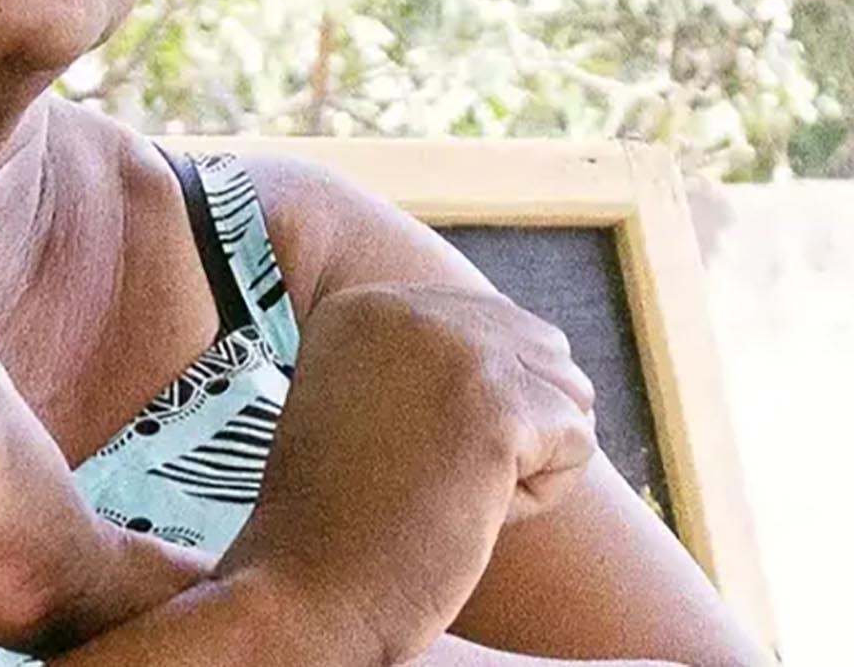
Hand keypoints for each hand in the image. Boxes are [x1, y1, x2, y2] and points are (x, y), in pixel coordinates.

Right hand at [217, 282, 596, 665]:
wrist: (311, 581)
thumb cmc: (344, 513)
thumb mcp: (366, 398)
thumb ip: (427, 355)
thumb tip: (533, 345)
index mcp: (366, 304)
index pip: (489, 321)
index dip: (473, 402)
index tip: (407, 445)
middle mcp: (407, 308)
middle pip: (539, 347)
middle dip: (515, 420)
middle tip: (435, 471)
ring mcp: (454, 351)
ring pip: (566, 391)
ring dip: (530, 455)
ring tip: (450, 486)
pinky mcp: (498, 407)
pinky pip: (576, 443)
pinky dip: (538, 494)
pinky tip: (468, 506)